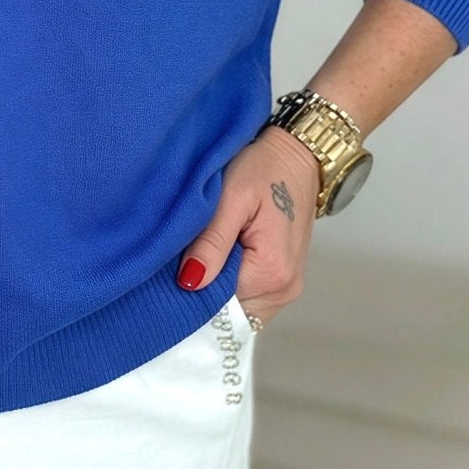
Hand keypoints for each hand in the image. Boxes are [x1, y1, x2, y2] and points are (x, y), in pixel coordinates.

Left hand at [176, 125, 320, 328]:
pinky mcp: (283, 281)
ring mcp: (286, 289)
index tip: (171, 270)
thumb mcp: (232, 197)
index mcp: (272, 271)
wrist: (298, 156)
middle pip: (228, 312)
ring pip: (237, 309)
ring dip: (215, 290)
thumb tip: (191, 282)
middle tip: (182, 260)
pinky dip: (229, 286)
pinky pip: (248, 299)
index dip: (190, 290)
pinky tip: (218, 260)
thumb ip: (212, 242)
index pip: (216, 304)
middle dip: (201, 293)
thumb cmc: (265, 169)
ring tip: (202, 255)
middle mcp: (284, 289)